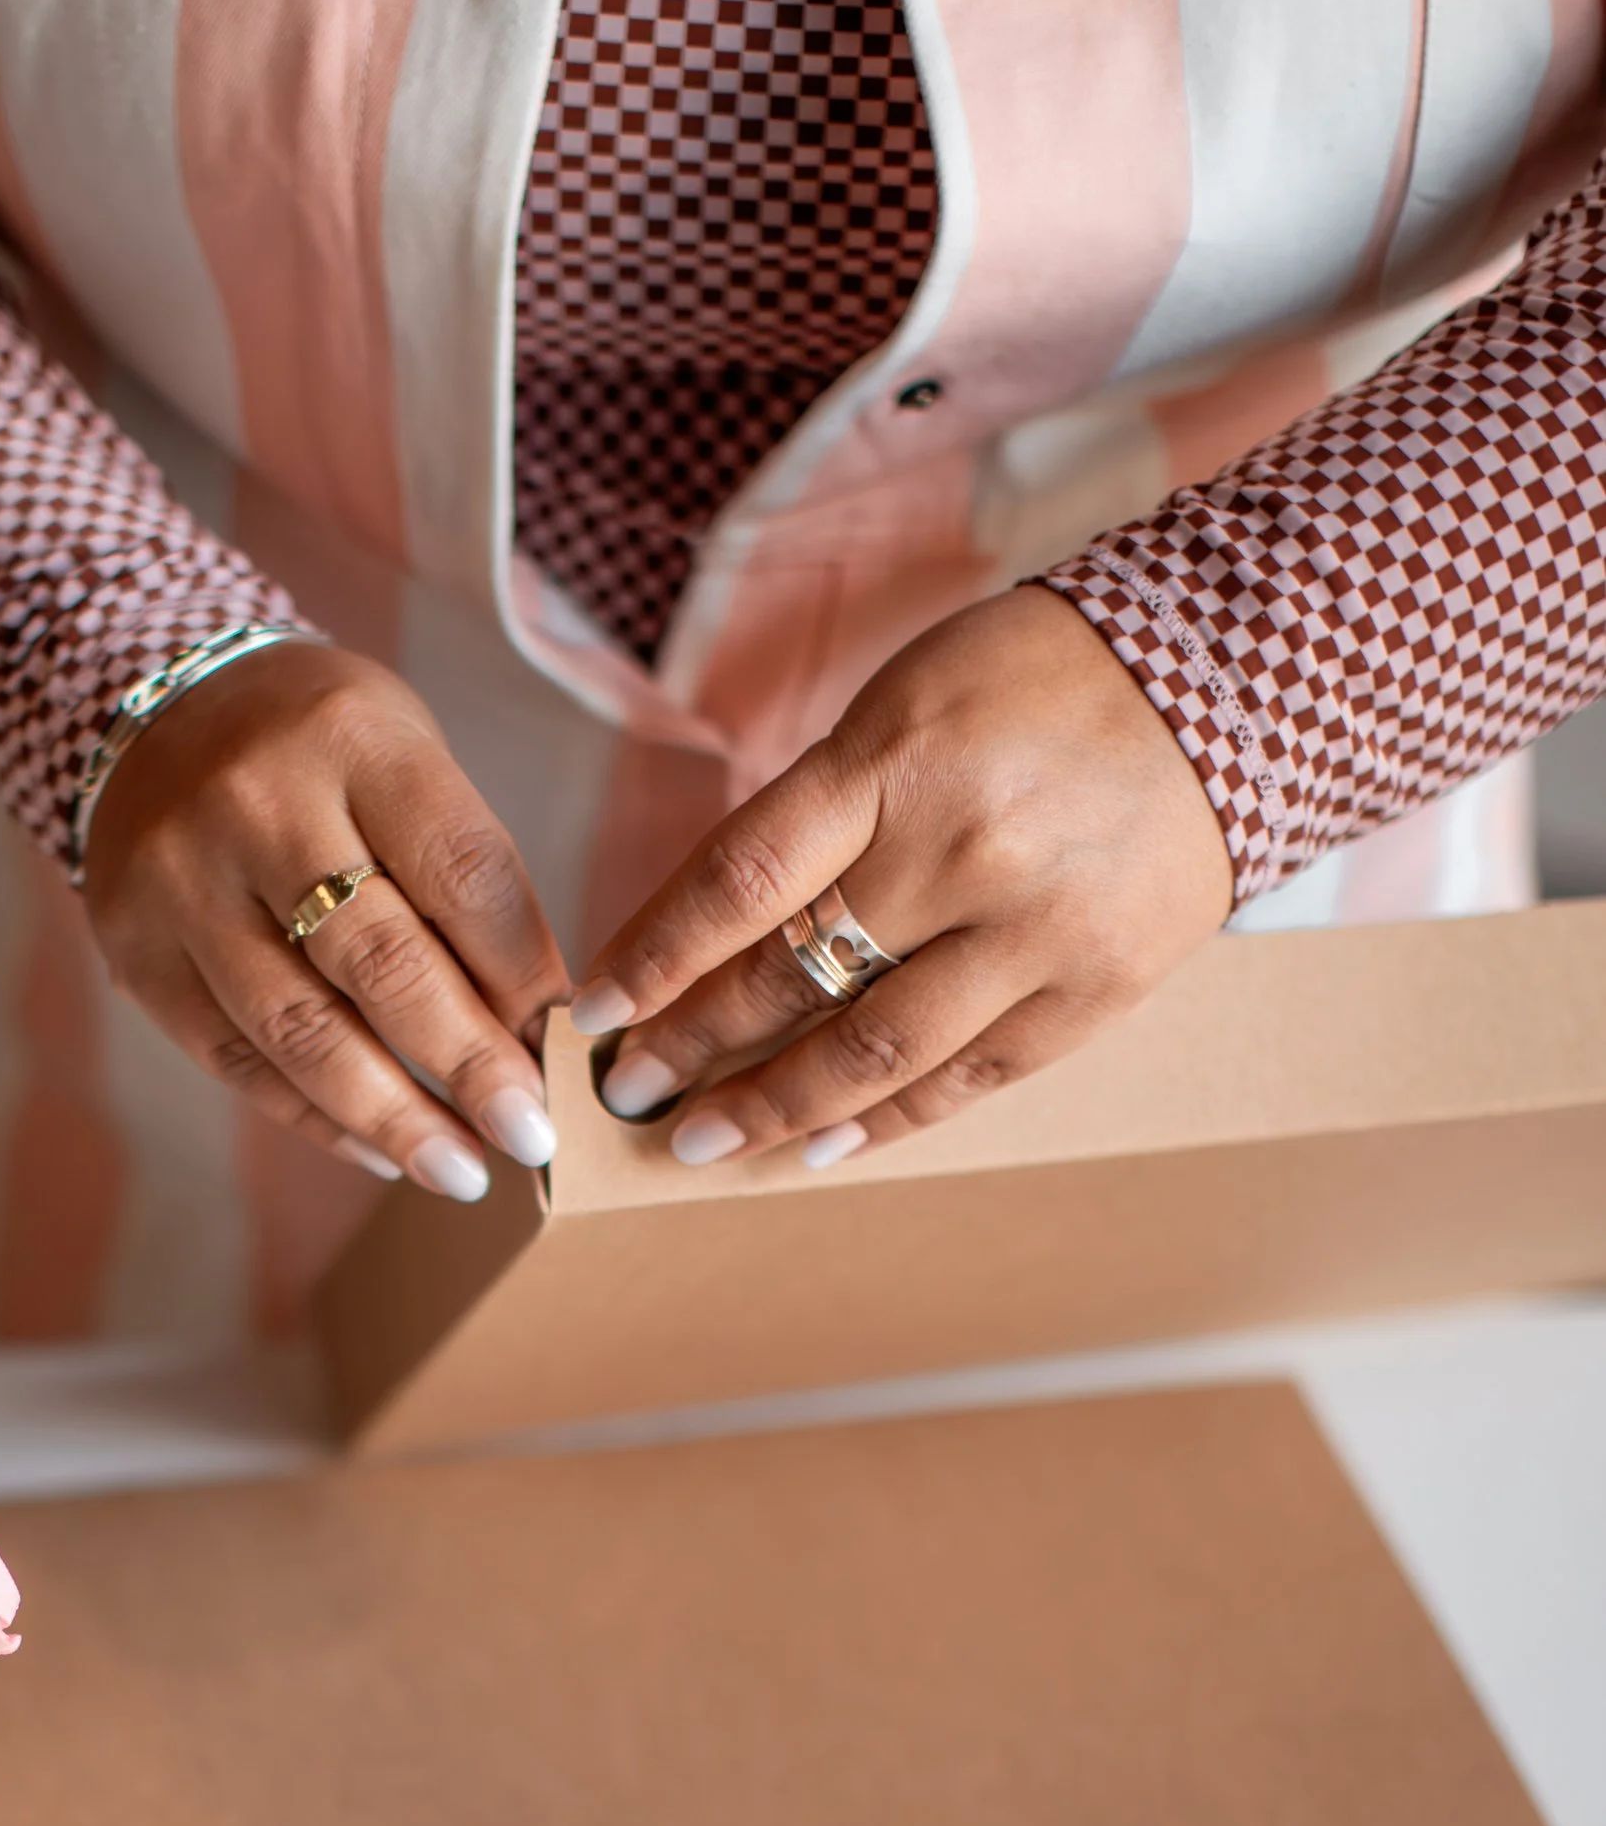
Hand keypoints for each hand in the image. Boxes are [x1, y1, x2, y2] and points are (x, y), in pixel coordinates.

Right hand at [82, 640, 568, 1198]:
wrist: (155, 718)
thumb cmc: (320, 755)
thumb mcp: (403, 761)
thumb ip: (464, 882)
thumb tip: (532, 1035)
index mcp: (349, 737)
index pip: (460, 875)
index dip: (523, 978)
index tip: (566, 1057)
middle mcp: (255, 805)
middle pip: (380, 963)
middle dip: (469, 1066)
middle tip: (532, 1140)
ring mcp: (182, 884)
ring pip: (301, 1032)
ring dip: (395, 1118)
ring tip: (463, 1171)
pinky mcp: (138, 955)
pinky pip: (239, 1062)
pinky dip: (319, 1119)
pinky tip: (382, 1150)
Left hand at [570, 588, 1234, 1166]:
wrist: (1231, 682)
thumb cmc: (1036, 688)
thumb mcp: (906, 706)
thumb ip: (818, 814)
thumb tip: (704, 937)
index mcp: (896, 760)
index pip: (741, 881)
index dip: (655, 960)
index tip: (594, 1016)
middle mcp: (962, 848)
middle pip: (794, 976)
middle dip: (694, 1044)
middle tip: (628, 1093)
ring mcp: (1036, 928)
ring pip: (874, 1051)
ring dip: (774, 1107)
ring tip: (700, 1141)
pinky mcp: (1097, 987)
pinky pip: (968, 1079)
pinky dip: (884, 1120)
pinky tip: (821, 1144)